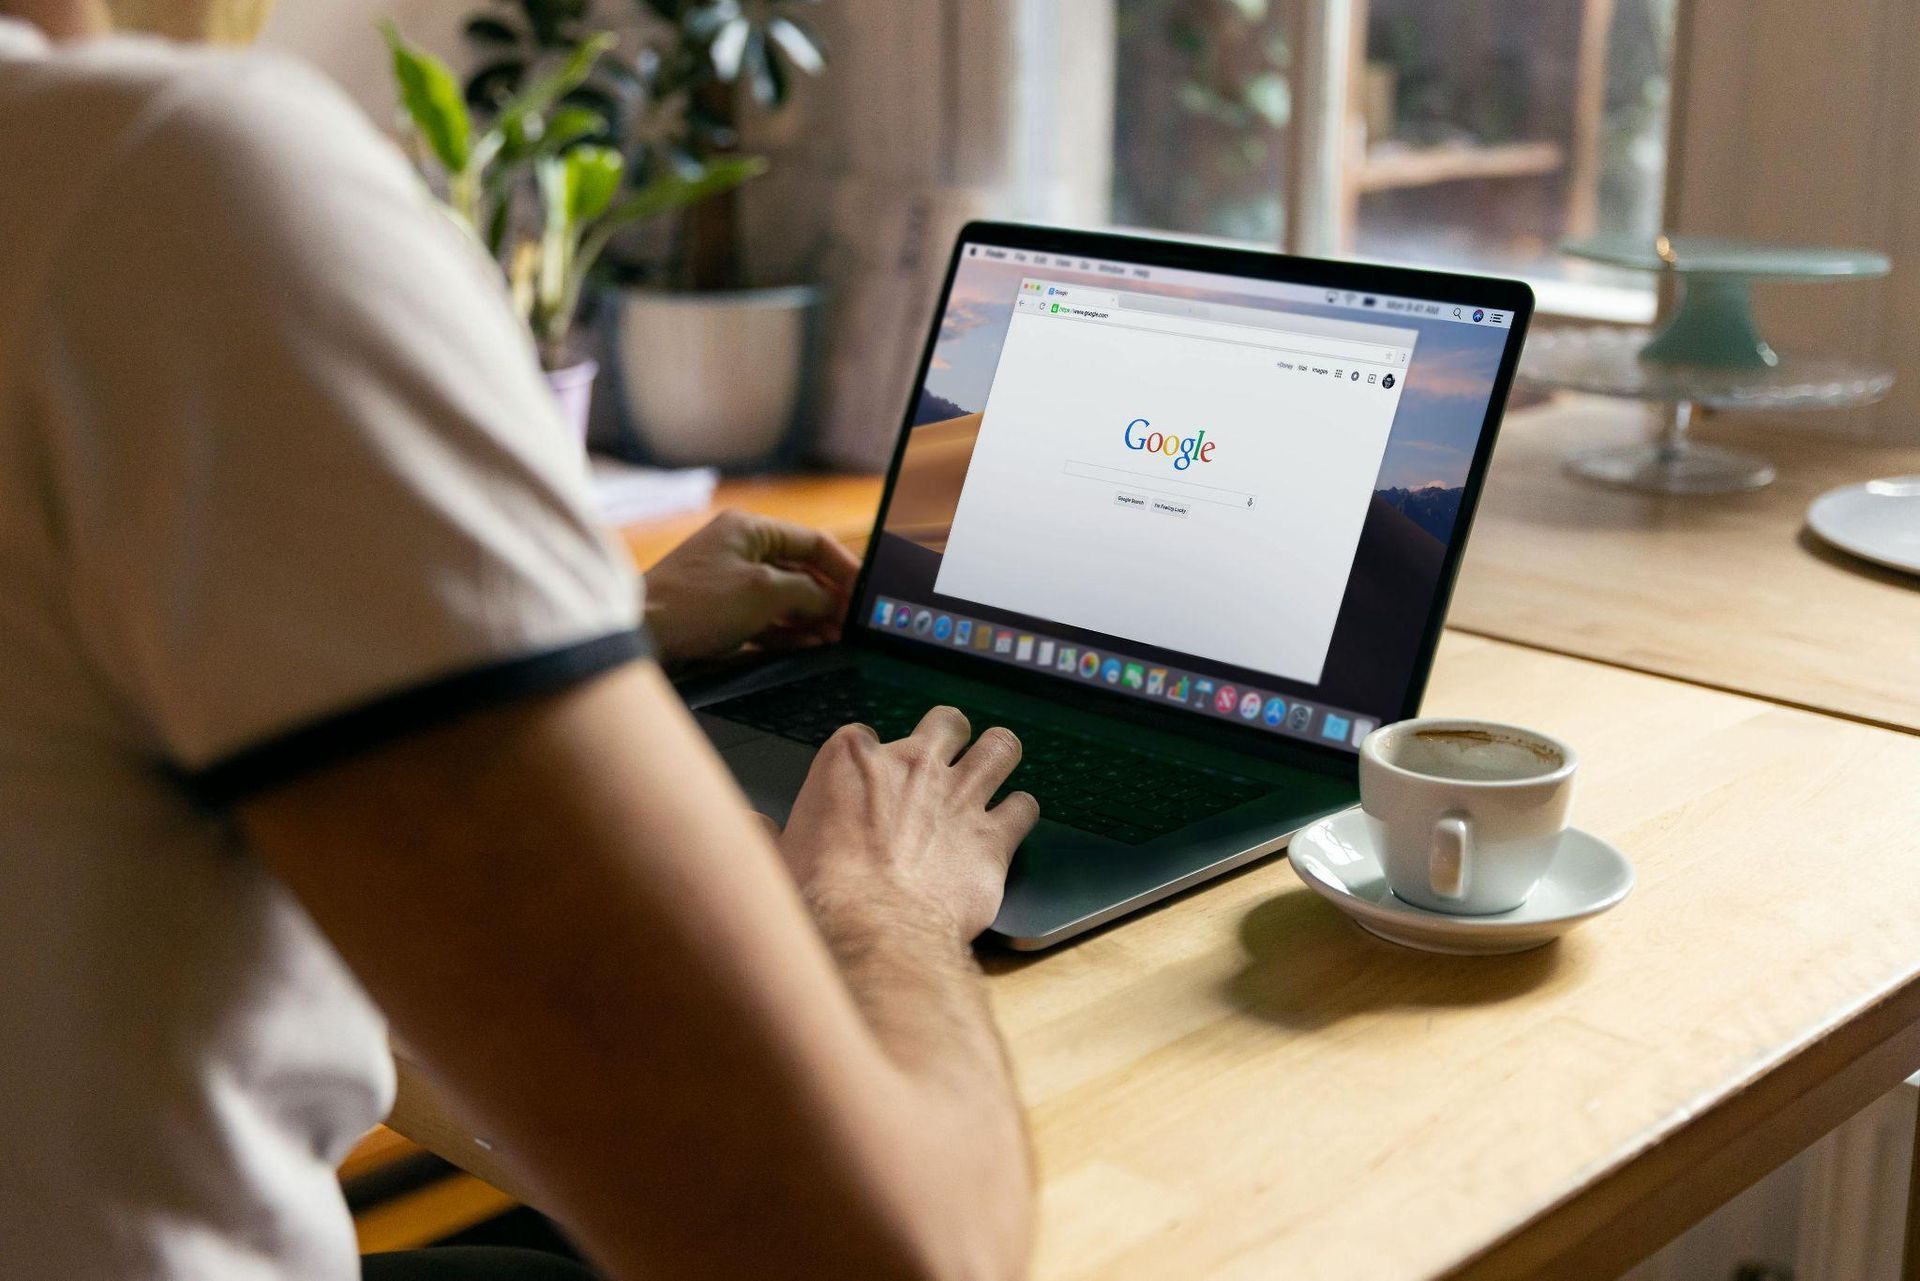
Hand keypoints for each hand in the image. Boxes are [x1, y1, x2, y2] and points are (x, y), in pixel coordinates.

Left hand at [642, 510, 860, 665]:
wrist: (641, 634)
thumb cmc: (695, 603)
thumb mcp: (764, 592)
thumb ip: (807, 593)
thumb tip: (832, 602)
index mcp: (750, 529)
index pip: (813, 542)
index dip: (844, 567)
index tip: (864, 594)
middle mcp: (741, 549)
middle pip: (801, 571)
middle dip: (829, 598)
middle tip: (853, 624)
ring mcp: (731, 582)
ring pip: (785, 598)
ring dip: (812, 618)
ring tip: (836, 639)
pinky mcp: (722, 612)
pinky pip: (766, 618)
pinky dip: (789, 631)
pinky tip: (810, 645)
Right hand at [778, 707, 1040, 940]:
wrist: (872, 931)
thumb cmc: (820, 896)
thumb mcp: (774, 857)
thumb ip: (764, 833)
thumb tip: (747, 825)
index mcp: (852, 760)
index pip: (865, 735)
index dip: (870, 759)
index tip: (869, 782)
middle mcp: (912, 765)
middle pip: (946, 722)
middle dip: (949, 736)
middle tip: (945, 759)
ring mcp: (959, 796)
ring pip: (1000, 747)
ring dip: (999, 756)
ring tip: (996, 767)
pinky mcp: (994, 837)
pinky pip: (1024, 807)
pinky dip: (1020, 813)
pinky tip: (1011, 824)